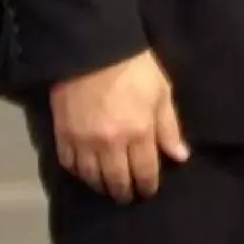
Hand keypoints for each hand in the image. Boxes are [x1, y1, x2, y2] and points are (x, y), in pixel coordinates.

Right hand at [49, 49, 188, 202]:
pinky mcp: (63, 134)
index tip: (148, 191)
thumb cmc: (134, 67)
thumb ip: (169, 127)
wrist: (92, 47)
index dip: (147, 186)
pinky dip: (78, 172)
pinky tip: (85, 171)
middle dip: (124, 192)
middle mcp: (111, 143)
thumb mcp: (160, 92)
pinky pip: (69, 164)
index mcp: (139, 132)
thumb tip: (180, 157)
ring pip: (91, 177)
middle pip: (117, 180)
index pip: (145, 171)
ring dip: (101, 185)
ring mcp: (84, 141)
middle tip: (128, 195)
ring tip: (107, 186)